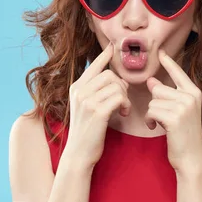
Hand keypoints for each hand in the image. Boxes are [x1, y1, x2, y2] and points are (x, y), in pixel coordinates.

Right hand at [64, 43, 130, 168]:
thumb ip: (95, 91)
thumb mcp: (86, 107)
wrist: (79, 153)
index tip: (113, 47)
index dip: (104, 55)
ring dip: (124, 97)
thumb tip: (114, 77)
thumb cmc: (87, 131)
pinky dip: (125, 104)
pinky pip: (119, 97)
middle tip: (122, 100)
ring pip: (116, 85)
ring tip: (122, 109)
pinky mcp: (97, 112)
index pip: (93, 66)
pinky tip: (122, 114)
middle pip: (110, 75)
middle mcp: (80, 91)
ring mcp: (87, 101)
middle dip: (121, 85)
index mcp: (77, 88)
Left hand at [145, 49, 201, 170]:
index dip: (168, 62)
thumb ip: (167, 95)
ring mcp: (184, 106)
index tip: (161, 51)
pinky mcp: (174, 117)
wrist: (191, 158)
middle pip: (158, 89)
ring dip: (151, 114)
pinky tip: (154, 128)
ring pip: (153, 100)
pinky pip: (151, 111)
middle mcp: (191, 96)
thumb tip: (152, 81)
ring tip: (159, 124)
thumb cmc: (183, 135)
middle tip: (161, 117)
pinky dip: (149, 120)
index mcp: (194, 92)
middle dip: (154, 103)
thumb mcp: (178, 111)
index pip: (178, 73)